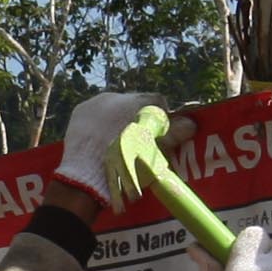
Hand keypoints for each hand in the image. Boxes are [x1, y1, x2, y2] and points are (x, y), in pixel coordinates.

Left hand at [53, 90, 167, 203]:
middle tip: (141, 141)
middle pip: (134, 105)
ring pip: (114, 108)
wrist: (87, 174)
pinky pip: (97, 114)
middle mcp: (116, 95)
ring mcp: (95, 102)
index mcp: (137, 102)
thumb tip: (191, 124)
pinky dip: (102, 124)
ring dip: (120, 121)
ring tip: (121, 143)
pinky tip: (103, 141)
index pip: (157, 102)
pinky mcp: (80, 111)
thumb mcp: (154, 150)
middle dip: (139, 119)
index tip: (161, 134)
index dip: (162, 118)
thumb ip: (174, 133)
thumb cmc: (125, 163)